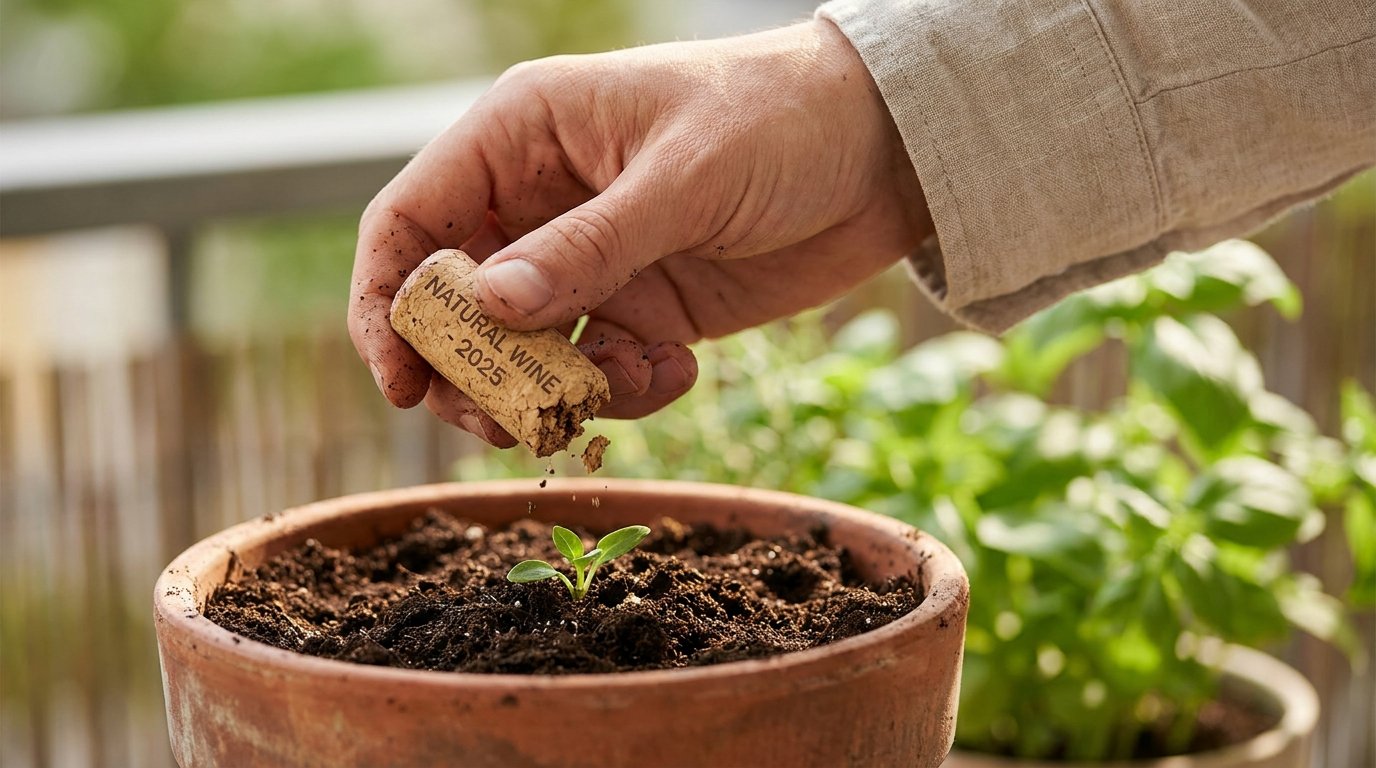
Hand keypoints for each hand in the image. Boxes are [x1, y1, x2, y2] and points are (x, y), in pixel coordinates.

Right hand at [350, 19, 931, 447]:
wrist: (887, 152)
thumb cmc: (781, 118)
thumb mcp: (685, 177)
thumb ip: (589, 246)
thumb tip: (492, 309)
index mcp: (524, 136)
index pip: (411, 221)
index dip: (386, 304)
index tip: (400, 383)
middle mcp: (543, 202)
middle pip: (456, 307)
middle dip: (475, 373)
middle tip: (510, 423)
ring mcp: (593, 261)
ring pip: (526, 355)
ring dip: (559, 393)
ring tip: (630, 380)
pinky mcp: (644, 309)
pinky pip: (599, 374)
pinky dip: (626, 393)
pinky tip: (681, 372)